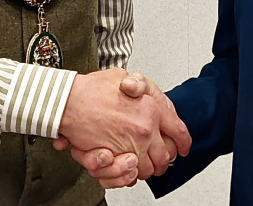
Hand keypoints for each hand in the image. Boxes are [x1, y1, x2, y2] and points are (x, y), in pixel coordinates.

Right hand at [55, 68, 189, 183]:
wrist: (68, 101)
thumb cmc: (91, 89)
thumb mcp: (123, 76)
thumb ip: (140, 85)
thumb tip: (145, 92)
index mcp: (152, 109)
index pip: (179, 131)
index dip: (183, 142)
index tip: (184, 146)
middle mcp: (144, 129)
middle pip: (166, 156)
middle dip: (164, 159)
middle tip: (161, 157)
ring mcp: (130, 145)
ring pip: (148, 169)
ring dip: (146, 168)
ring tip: (142, 162)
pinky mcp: (114, 158)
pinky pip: (129, 175)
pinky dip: (128, 175)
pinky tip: (127, 167)